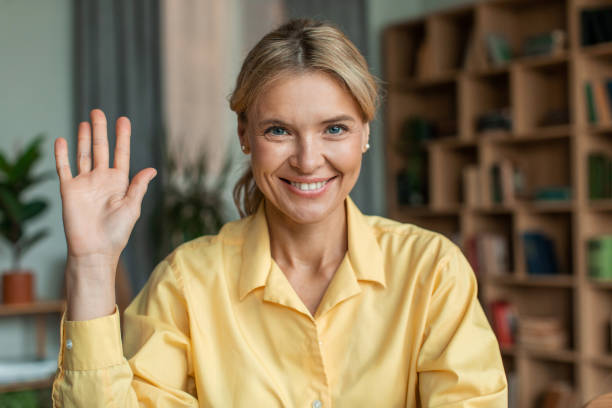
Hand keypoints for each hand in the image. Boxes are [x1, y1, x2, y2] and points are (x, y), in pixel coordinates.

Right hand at [54, 109, 155, 318]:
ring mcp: (84, 183)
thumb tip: (152, 169)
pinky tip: (62, 140)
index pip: (121, 154)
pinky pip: (64, 168)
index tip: (124, 120)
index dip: (122, 138)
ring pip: (84, 154)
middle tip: (99, 111)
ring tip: (86, 121)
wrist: (95, 250)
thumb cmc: (117, 233)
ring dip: (85, 138)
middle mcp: (101, 179)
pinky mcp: (69, 190)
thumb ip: (138, 186)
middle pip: (101, 149)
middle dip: (101, 130)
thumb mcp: (132, 207)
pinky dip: (62, 154)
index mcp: (119, 182)